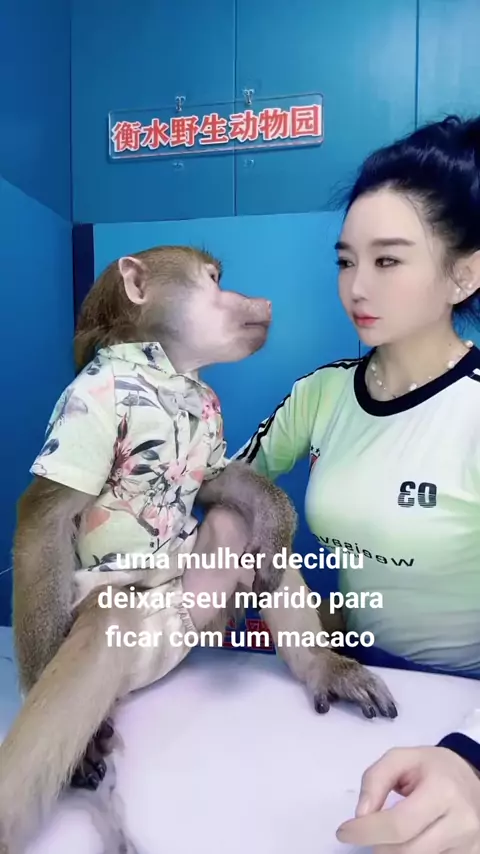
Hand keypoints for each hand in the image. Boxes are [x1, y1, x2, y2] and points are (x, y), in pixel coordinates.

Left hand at [336, 745, 479, 851]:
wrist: (471, 779)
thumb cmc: (432, 767)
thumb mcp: (401, 758)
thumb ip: (375, 780)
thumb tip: (361, 816)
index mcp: (443, 791)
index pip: (398, 824)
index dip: (366, 831)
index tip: (344, 832)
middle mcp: (461, 822)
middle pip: (406, 851)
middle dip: (376, 844)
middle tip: (366, 831)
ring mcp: (468, 845)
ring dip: (392, 852)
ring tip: (388, 833)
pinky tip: (408, 840)